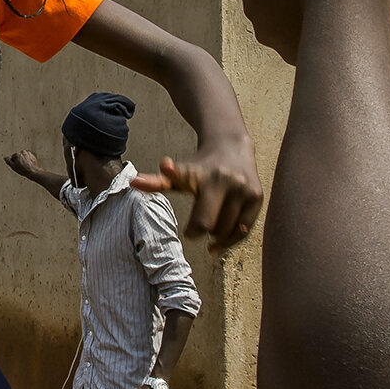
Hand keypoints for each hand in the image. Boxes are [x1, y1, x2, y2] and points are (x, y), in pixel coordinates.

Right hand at [3, 150, 41, 177]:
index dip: (14, 163)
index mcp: (17, 154)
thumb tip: (5, 157)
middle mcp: (22, 152)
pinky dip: (28, 159)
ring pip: (23, 156)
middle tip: (22, 166)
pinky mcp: (32, 155)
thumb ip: (8, 161)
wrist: (33, 171)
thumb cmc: (23, 170)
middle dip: (19, 160)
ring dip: (23, 159)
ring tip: (25, 165)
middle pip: (18, 156)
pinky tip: (28, 164)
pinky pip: (28, 156)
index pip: (13, 158)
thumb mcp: (13, 167)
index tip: (17, 166)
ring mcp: (28, 153)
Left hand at [130, 138, 261, 249]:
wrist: (231, 146)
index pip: (200, 221)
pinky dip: (234, 239)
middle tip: (198, 230)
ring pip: (231, 230)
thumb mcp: (179, 173)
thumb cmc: (199, 166)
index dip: (193, 231)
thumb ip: (157, 181)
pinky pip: (246, 229)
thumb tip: (132, 182)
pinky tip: (222, 241)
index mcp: (206, 180)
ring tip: (211, 234)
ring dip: (219, 237)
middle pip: (215, 227)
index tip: (189, 232)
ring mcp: (245, 190)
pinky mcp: (257, 196)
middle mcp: (228, 183)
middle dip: (205, 232)